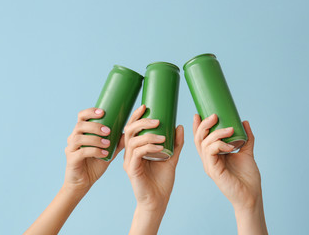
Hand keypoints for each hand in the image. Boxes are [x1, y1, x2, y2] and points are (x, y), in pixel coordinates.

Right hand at [64, 108, 123, 192]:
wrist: (84, 182)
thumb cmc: (96, 164)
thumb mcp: (109, 150)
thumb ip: (117, 141)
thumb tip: (132, 130)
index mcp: (81, 132)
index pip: (82, 116)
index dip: (90, 112)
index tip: (103, 112)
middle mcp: (73, 138)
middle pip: (80, 125)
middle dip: (95, 126)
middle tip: (108, 131)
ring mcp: (70, 148)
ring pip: (79, 138)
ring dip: (95, 139)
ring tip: (107, 143)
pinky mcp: (71, 159)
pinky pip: (81, 152)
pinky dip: (94, 151)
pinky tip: (104, 154)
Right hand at [124, 105, 183, 234]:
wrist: (158, 201)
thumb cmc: (162, 180)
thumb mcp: (171, 158)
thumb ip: (175, 143)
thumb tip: (180, 125)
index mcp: (136, 149)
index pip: (132, 128)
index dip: (136, 116)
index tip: (146, 106)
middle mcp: (129, 153)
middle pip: (129, 131)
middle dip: (142, 122)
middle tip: (157, 120)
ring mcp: (128, 162)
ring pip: (132, 141)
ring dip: (148, 135)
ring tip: (163, 136)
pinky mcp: (131, 170)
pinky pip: (136, 154)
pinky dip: (148, 147)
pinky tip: (159, 146)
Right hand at [193, 114, 266, 234]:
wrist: (251, 195)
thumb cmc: (247, 177)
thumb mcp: (246, 152)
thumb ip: (246, 138)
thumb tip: (244, 122)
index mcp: (213, 156)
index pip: (201, 139)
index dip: (198, 126)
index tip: (199, 114)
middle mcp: (208, 160)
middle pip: (199, 139)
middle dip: (204, 125)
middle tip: (214, 115)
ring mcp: (209, 165)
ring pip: (204, 144)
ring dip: (216, 134)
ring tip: (229, 129)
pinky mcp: (213, 171)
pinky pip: (210, 153)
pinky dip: (218, 145)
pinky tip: (229, 146)